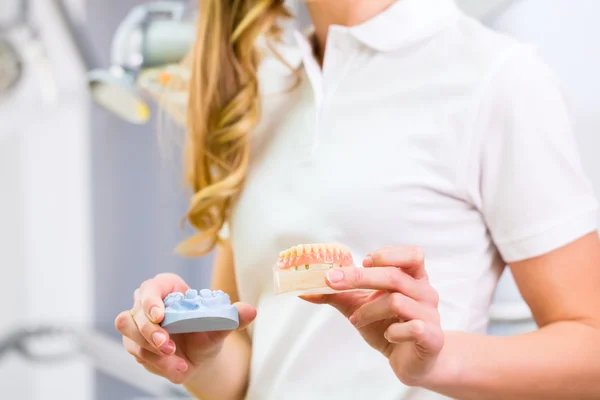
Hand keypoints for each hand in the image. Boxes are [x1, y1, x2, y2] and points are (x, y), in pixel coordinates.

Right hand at [115, 273, 255, 383]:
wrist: (199, 354)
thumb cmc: (206, 331)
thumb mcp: (221, 324)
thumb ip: (233, 317)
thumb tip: (251, 311)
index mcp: (166, 288)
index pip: (151, 287)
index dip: (151, 300)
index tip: (160, 316)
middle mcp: (146, 303)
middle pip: (135, 313)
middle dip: (150, 332)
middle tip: (168, 345)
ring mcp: (136, 324)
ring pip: (130, 335)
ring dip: (150, 350)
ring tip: (176, 361)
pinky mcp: (134, 344)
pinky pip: (136, 353)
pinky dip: (156, 363)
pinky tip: (177, 367)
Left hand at [302, 246, 443, 385]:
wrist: (411, 362)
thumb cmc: (388, 326)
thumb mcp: (360, 305)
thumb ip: (337, 294)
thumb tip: (303, 289)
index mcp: (413, 278)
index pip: (412, 255)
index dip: (387, 254)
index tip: (362, 261)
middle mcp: (425, 293)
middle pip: (394, 276)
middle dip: (359, 277)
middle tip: (331, 281)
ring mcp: (431, 315)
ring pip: (396, 301)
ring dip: (368, 310)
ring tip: (355, 320)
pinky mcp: (433, 339)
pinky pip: (414, 328)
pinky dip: (394, 331)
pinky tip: (388, 335)